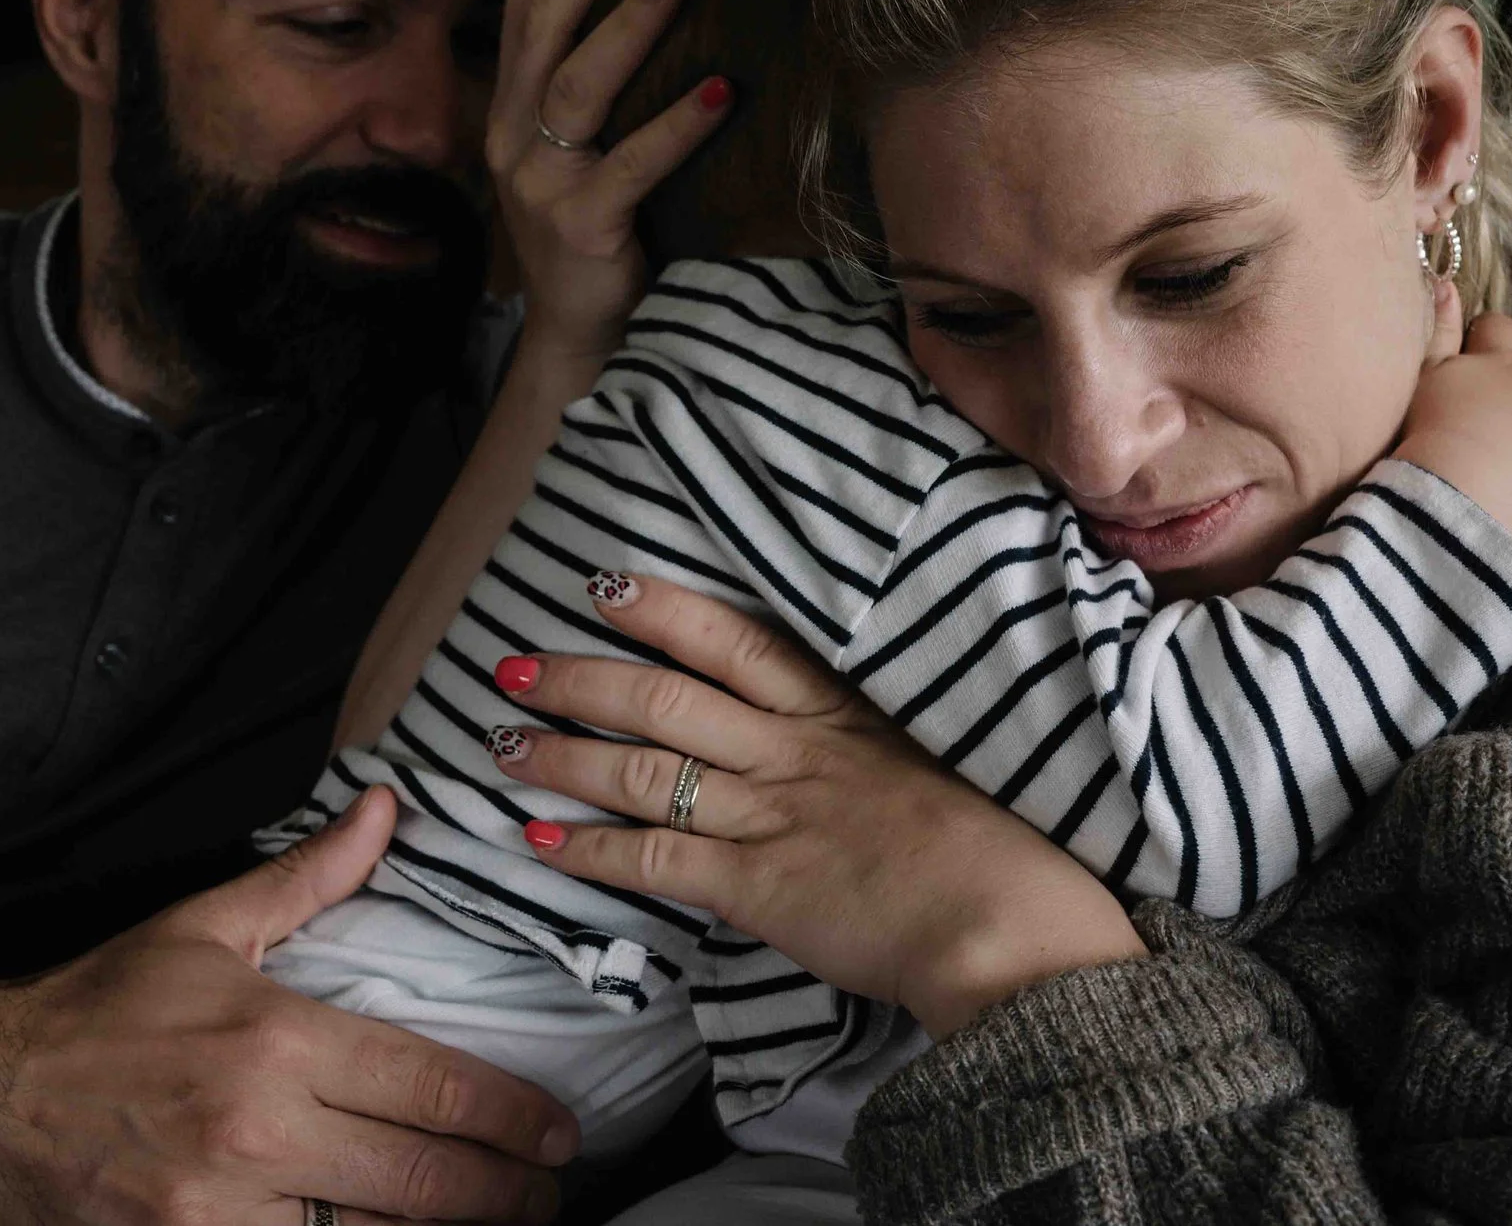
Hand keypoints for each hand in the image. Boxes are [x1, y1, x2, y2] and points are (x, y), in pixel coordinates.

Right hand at [0, 789, 576, 1225]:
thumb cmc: (95, 1011)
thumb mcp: (204, 929)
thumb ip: (311, 877)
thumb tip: (388, 805)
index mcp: (275, 1042)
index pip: (433, 1087)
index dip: (514, 1117)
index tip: (560, 1131)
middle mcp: (257, 1133)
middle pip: (423, 1182)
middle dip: (507, 1195)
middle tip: (550, 1194)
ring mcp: (220, 1214)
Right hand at [487, 0, 735, 379]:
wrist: (580, 336)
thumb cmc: (595, 234)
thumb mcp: (576, 155)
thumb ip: (590, 92)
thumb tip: (652, 2)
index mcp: (510, 116)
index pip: (524, 14)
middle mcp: (514, 142)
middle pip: (543, 33)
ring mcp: (542, 186)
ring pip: (579, 88)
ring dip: (629, 25)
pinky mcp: (583, 228)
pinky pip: (632, 165)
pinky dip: (678, 125)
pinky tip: (722, 90)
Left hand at [488, 576, 1145, 1039]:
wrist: (1011, 924)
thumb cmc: (996, 852)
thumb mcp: (936, 766)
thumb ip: (874, 752)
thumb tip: (833, 757)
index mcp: (844, 714)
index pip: (739, 641)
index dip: (664, 610)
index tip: (606, 588)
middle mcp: (796, 752)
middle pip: (668, 696)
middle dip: (583, 677)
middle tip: (514, 664)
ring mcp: (773, 816)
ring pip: (646, 769)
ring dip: (564, 755)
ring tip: (501, 744)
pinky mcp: (760, 887)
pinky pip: (656, 860)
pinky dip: (591, 850)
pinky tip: (540, 840)